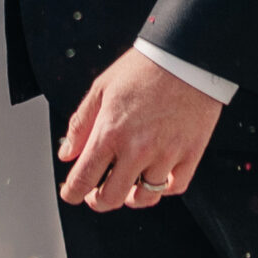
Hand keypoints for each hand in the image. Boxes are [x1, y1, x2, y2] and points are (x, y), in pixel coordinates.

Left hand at [58, 49, 222, 211]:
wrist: (186, 56)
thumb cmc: (144, 68)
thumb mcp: (101, 89)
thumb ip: (81, 124)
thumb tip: (67, 153)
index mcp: (110, 132)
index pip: (84, 178)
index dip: (72, 192)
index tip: (71, 193)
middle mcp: (137, 149)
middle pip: (112, 197)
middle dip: (99, 201)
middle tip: (97, 195)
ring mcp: (166, 154)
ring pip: (145, 197)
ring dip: (132, 197)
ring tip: (128, 189)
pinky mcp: (190, 153)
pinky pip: (175, 187)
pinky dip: (163, 189)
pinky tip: (156, 179)